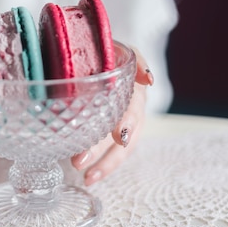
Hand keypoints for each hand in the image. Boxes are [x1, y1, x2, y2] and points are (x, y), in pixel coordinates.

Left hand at [71, 47, 153, 184]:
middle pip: (124, 135)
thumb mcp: (123, 49)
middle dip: (104, 152)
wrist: (108, 53)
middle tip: (79, 161)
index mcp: (135, 88)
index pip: (133, 107)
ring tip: (86, 177)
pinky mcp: (115, 129)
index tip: (117, 135)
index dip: (127, 121)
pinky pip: (112, 151)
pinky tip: (87, 176)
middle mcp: (134, 108)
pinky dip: (102, 165)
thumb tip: (149, 78)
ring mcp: (126, 121)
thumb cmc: (112, 52)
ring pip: (120, 149)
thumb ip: (138, 60)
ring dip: (103, 164)